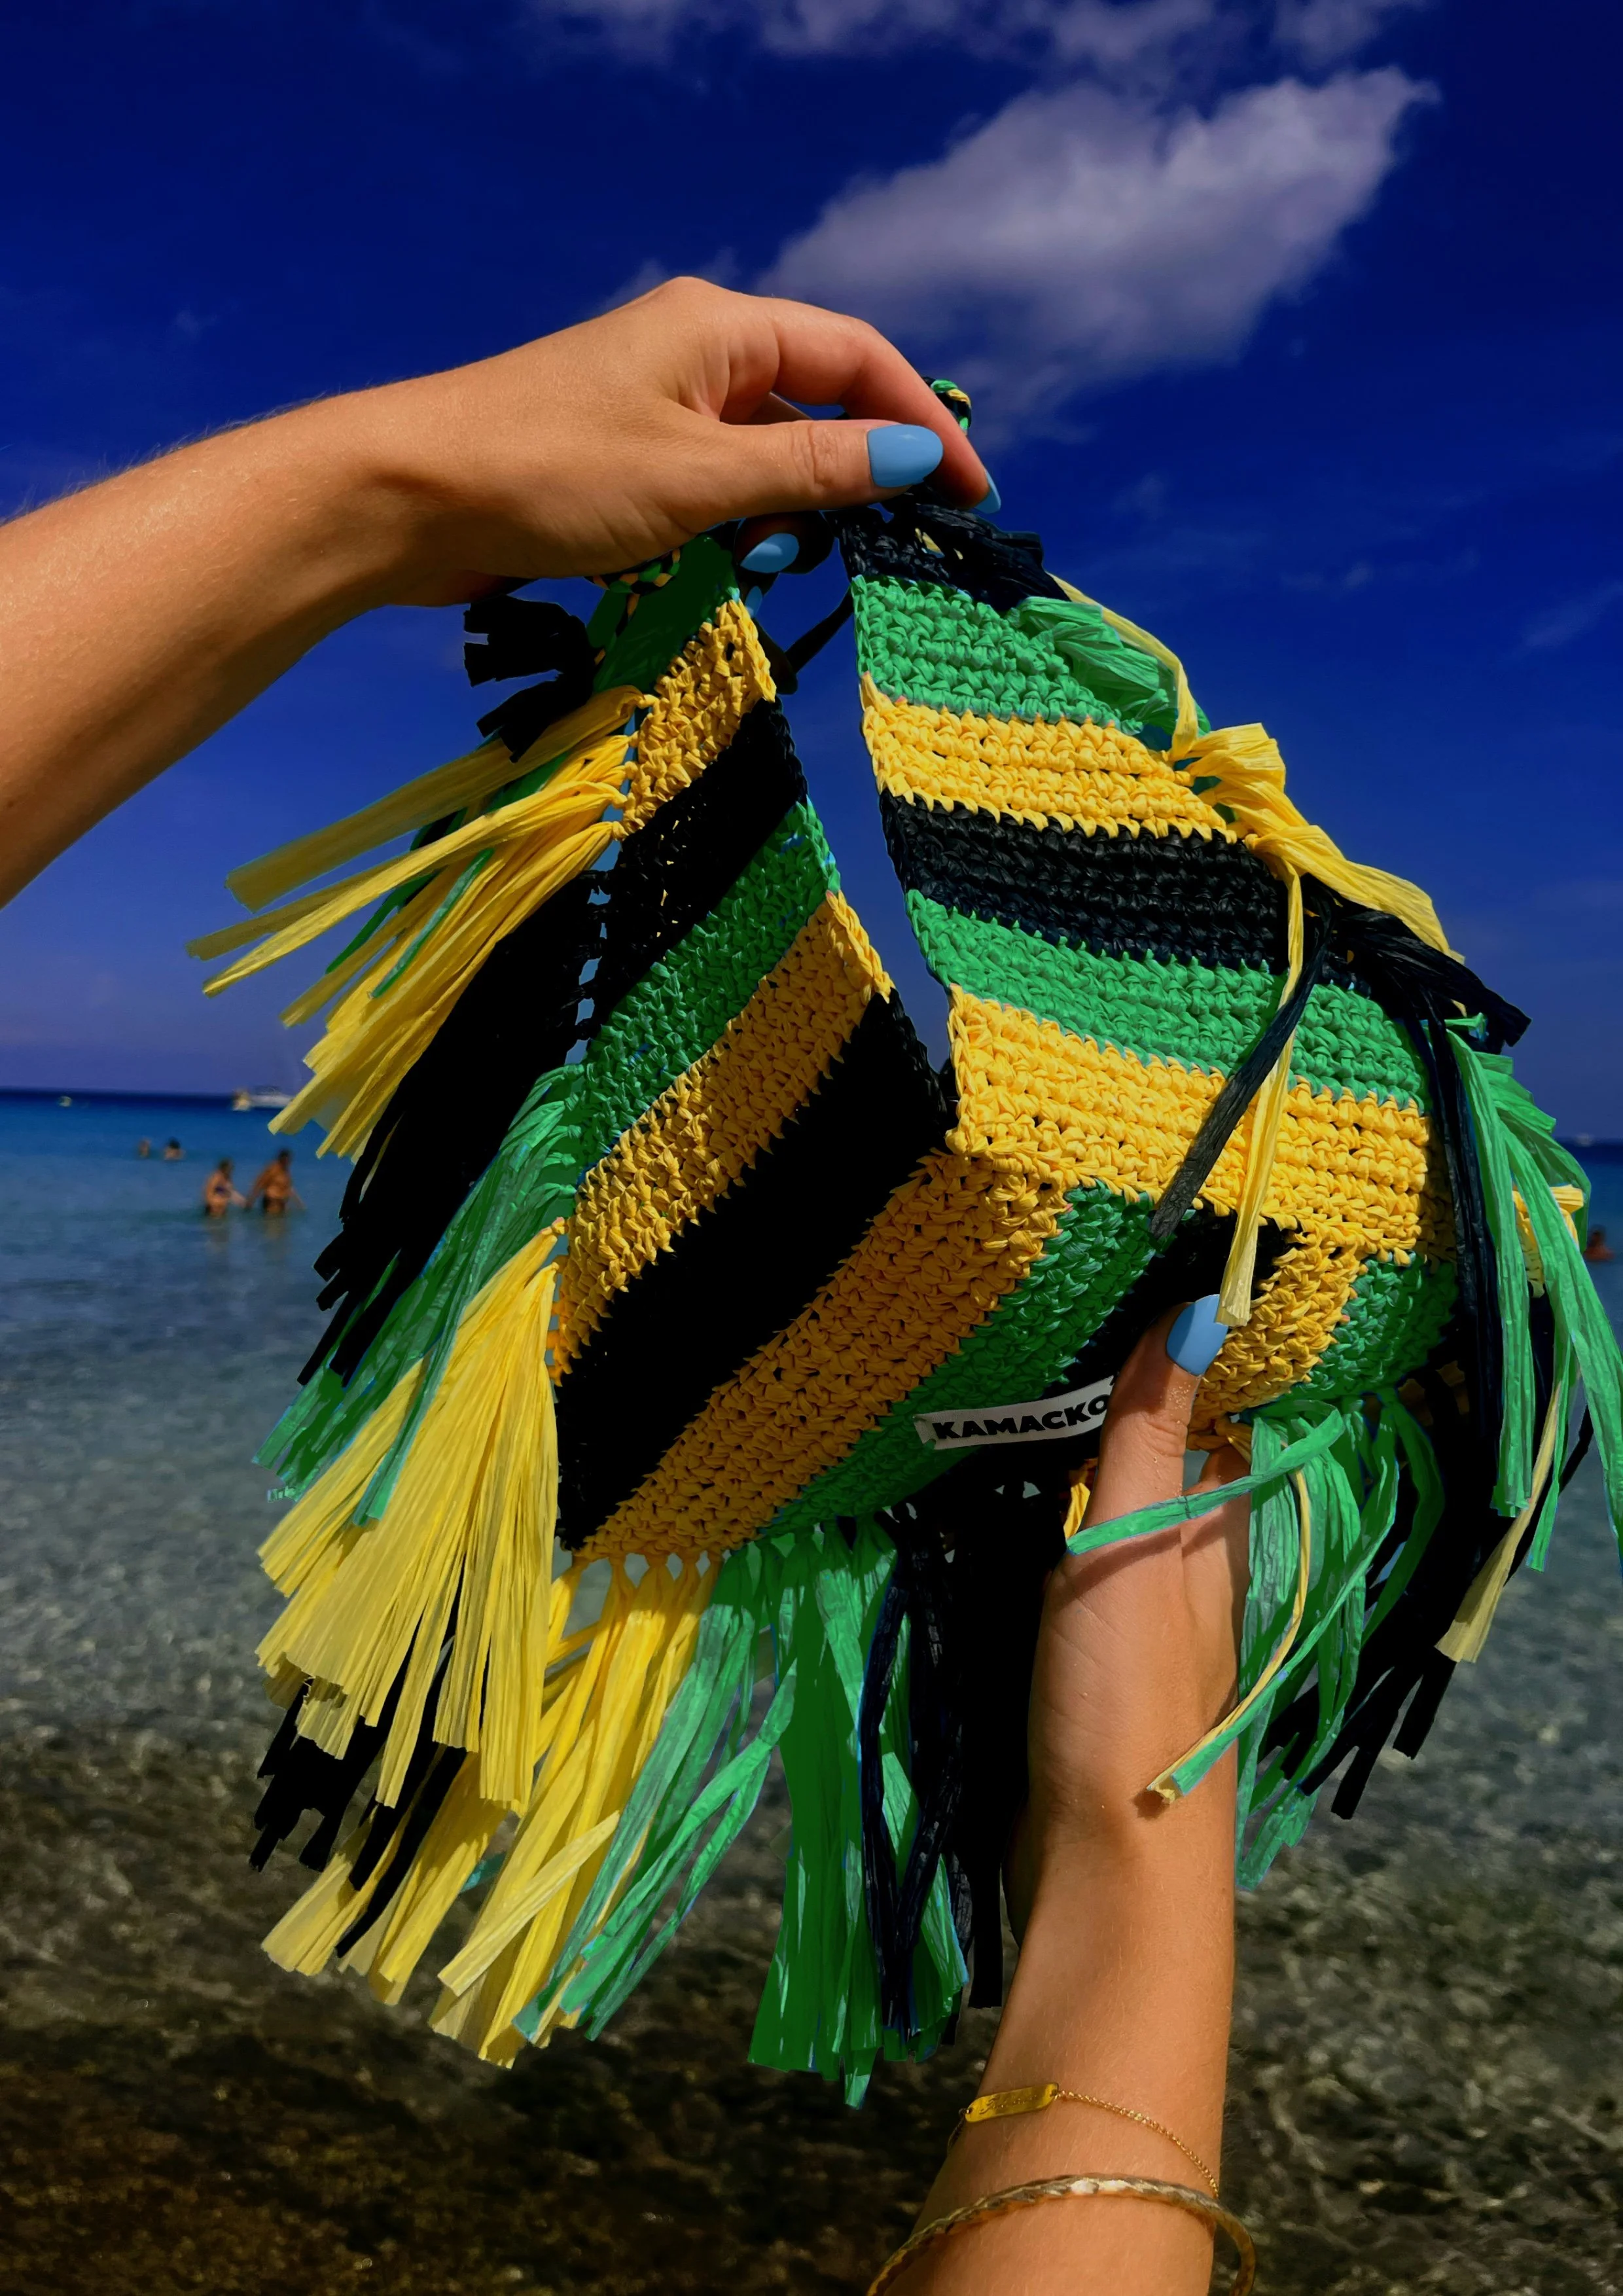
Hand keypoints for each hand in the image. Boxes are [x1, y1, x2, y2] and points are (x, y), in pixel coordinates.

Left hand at [340, 276, 992, 603]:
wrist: (405, 497)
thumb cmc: (550, 473)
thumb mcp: (700, 479)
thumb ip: (811, 473)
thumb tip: (914, 461)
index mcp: (720, 328)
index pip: (855, 359)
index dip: (922, 422)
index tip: (970, 495)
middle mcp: (693, 354)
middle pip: (814, 405)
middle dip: (860, 473)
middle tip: (897, 546)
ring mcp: (654, 408)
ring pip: (763, 457)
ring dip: (792, 512)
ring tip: (789, 564)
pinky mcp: (621, 462)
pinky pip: (712, 489)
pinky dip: (739, 528)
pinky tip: (733, 568)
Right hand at [911, 1300, 1249, 2295]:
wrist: (1106, 1864)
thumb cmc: (1130, 1693)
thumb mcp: (1138, 1542)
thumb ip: (1154, 1431)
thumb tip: (1203, 1304)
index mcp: (1215, 1536)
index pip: (1207, 1423)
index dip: (1170, 1361)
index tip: (1105, 1294)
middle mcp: (1187, 1575)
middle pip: (1152, 1471)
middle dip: (1100, 1414)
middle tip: (1013, 1341)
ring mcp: (1135, 1628)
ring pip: (1103, 1524)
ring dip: (1057, 1477)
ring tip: (982, 1411)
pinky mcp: (1083, 1673)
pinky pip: (1060, 1576)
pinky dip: (1030, 1538)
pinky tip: (978, 1520)